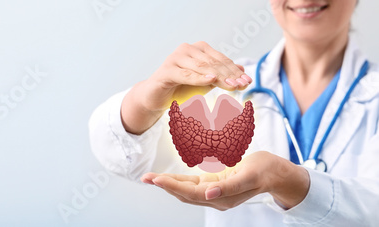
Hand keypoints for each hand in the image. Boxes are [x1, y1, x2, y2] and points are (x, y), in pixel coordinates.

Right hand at [122, 41, 251, 133]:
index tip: (247, 81)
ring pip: (202, 68)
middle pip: (213, 63)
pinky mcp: (167, 70)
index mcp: (198, 49)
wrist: (157, 98)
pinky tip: (212, 79)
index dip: (234, 70)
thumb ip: (221, 75)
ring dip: (219, 77)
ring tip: (233, 85)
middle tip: (243, 85)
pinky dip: (200, 78)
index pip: (220, 59)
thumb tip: (242, 70)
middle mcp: (187, 49)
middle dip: (229, 74)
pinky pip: (187, 75)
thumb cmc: (181, 88)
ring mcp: (175, 58)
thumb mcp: (205, 82)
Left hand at [141, 151, 309, 210]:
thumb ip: (228, 187)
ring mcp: (213, 192)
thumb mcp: (248, 176)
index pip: (190, 193)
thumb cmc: (264, 171)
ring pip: (185, 190)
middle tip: (146, 178)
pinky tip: (168, 178)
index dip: (172, 186)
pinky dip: (178, 181)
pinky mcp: (214, 184)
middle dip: (164, 185)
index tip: (156, 179)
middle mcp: (214, 197)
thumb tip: (208, 194)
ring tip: (151, 178)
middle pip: (183, 193)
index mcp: (221, 197)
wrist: (276, 173)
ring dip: (168, 184)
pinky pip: (191, 185)